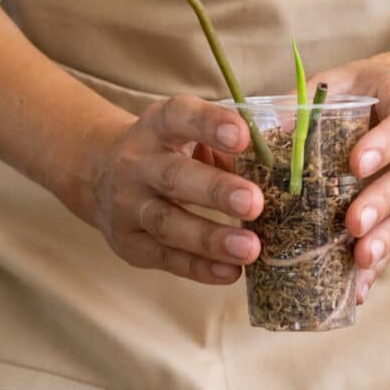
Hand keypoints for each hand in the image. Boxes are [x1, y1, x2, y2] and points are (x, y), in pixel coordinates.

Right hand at [80, 96, 263, 282]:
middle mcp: (136, 163)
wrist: (98, 177)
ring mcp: (128, 206)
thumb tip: (291, 157)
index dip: (209, 125)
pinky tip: (232, 272)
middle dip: (216, 191)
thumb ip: (233, 147)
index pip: (179, 117)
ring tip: (250, 248)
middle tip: (254, 203)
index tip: (242, 136)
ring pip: (168, 224)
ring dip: (211, 239)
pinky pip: (166, 258)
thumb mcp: (192, 137)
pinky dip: (200, 268)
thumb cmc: (170, 154)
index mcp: (157, 126)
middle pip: (174, 177)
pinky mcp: (129, 243)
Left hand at [313, 48, 389, 303]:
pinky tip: (359, 288)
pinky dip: (381, 264)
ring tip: (360, 258)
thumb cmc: (373, 88)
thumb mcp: (343, 80)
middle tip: (352, 224)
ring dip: (386, 238)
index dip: (385, 144)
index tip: (356, 163)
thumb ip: (307, 101)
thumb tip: (255, 130)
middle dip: (382, 202)